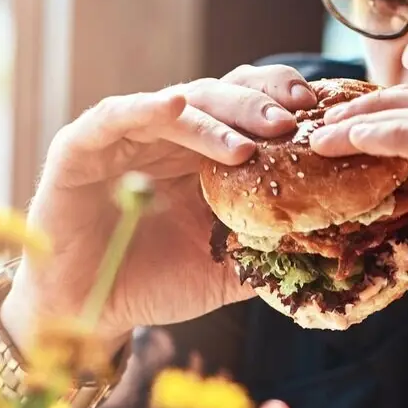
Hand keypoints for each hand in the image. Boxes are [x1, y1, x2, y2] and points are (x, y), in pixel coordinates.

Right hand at [3, 65, 319, 350]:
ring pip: (179, 106)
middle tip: (290, 122)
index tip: (318, 114)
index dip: (282, 104)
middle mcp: (169, 137)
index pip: (249, 112)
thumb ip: (265, 255)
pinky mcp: (83, 145)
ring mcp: (127, 136)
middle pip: (221, 99)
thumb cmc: (153, 283)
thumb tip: (324, 252)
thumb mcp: (223, 271)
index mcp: (205, 157)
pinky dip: (146, 108)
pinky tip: (175, 107)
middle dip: (258, 107)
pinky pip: (118, 116)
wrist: (86, 309)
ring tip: (247, 143)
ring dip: (215, 119)